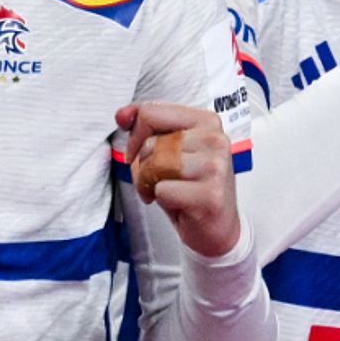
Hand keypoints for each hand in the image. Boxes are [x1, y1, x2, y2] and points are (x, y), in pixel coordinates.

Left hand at [116, 102, 240, 257]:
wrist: (217, 227)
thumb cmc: (192, 187)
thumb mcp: (169, 149)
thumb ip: (146, 126)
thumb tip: (123, 115)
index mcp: (206, 121)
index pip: (151, 112)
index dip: (135, 137)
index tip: (140, 153)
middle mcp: (215, 139)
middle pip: (151, 143)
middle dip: (144, 165)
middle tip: (159, 179)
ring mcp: (215, 166)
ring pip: (156, 165)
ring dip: (151, 183)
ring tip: (167, 191)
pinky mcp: (210, 194)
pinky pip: (162, 190)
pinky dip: (162, 201)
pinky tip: (179, 204)